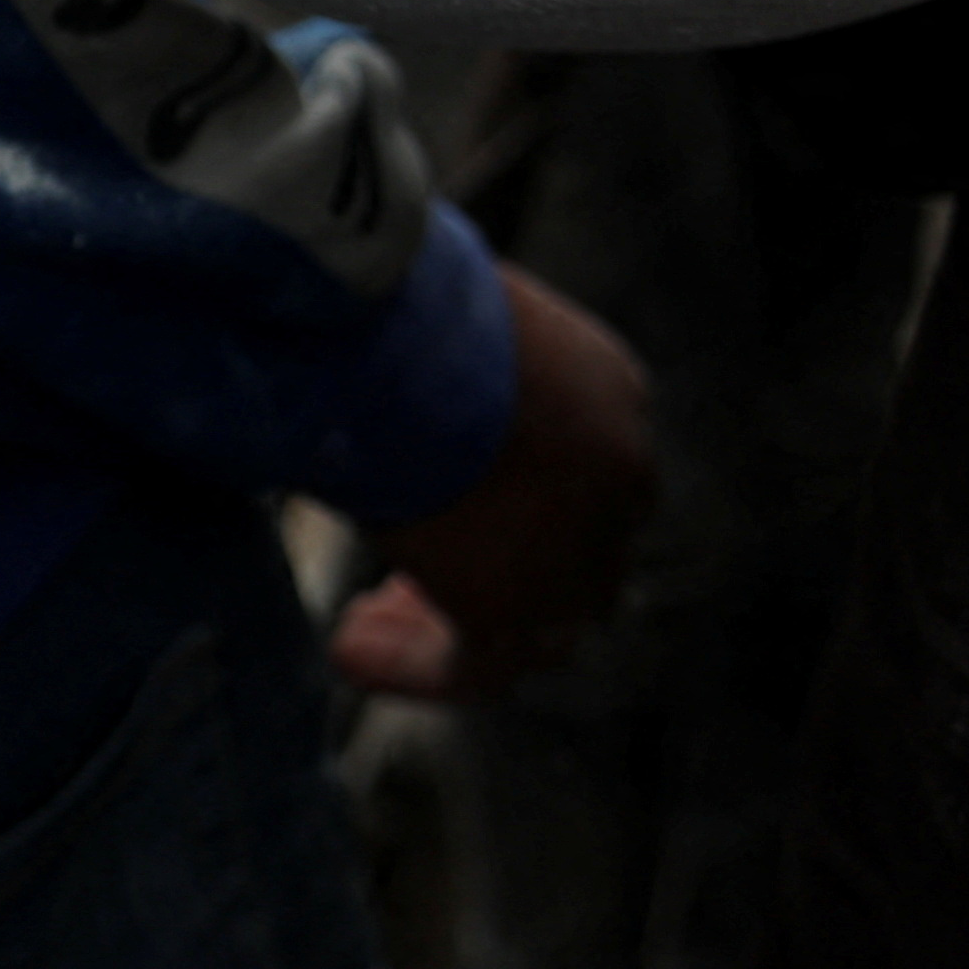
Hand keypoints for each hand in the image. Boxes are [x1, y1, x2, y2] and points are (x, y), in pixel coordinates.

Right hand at [332, 262, 653, 703]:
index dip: (524, 503)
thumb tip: (383, 366)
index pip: (590, 473)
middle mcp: (620, 470)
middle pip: (581, 555)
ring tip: (366, 629)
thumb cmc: (400, 302)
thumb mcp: (444, 323)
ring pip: (539, 624)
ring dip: (451, 630)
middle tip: (408, 585)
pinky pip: (481, 664)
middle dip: (504, 575)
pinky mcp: (522, 601)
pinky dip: (417, 666)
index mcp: (609, 393)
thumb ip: (442, 367)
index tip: (448, 508)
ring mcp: (583, 544)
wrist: (404, 338)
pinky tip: (349, 651)